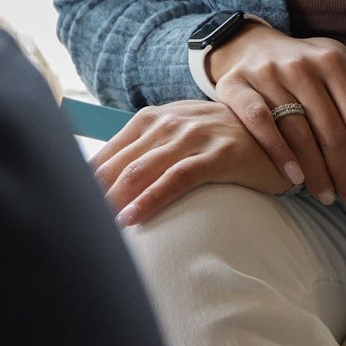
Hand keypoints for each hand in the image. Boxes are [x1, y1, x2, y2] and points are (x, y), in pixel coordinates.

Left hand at [90, 100, 293, 227]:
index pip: (108, 152)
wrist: (279, 129)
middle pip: (119, 163)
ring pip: (142, 169)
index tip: (65, 208)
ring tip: (93, 226)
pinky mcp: (218, 154)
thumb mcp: (180, 138)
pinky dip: (151, 199)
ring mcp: (194, 136)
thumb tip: (105, 185)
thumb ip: (146, 153)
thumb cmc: (221, 142)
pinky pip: (177, 178)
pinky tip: (132, 218)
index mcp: (152, 119)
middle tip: (71, 224)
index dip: (85, 181)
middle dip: (93, 194)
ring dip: (114, 199)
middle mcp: (169, 123)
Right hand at [207, 25, 345, 210]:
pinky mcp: (237, 86)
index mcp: (334, 60)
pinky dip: (278, 152)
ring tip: (327, 196)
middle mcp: (302, 65)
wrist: (250, 47)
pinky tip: (294, 178)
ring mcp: (268, 75)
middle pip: (332, 131)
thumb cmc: (310, 64)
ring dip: (317, 172)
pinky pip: (260, 123)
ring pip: (299, 132)